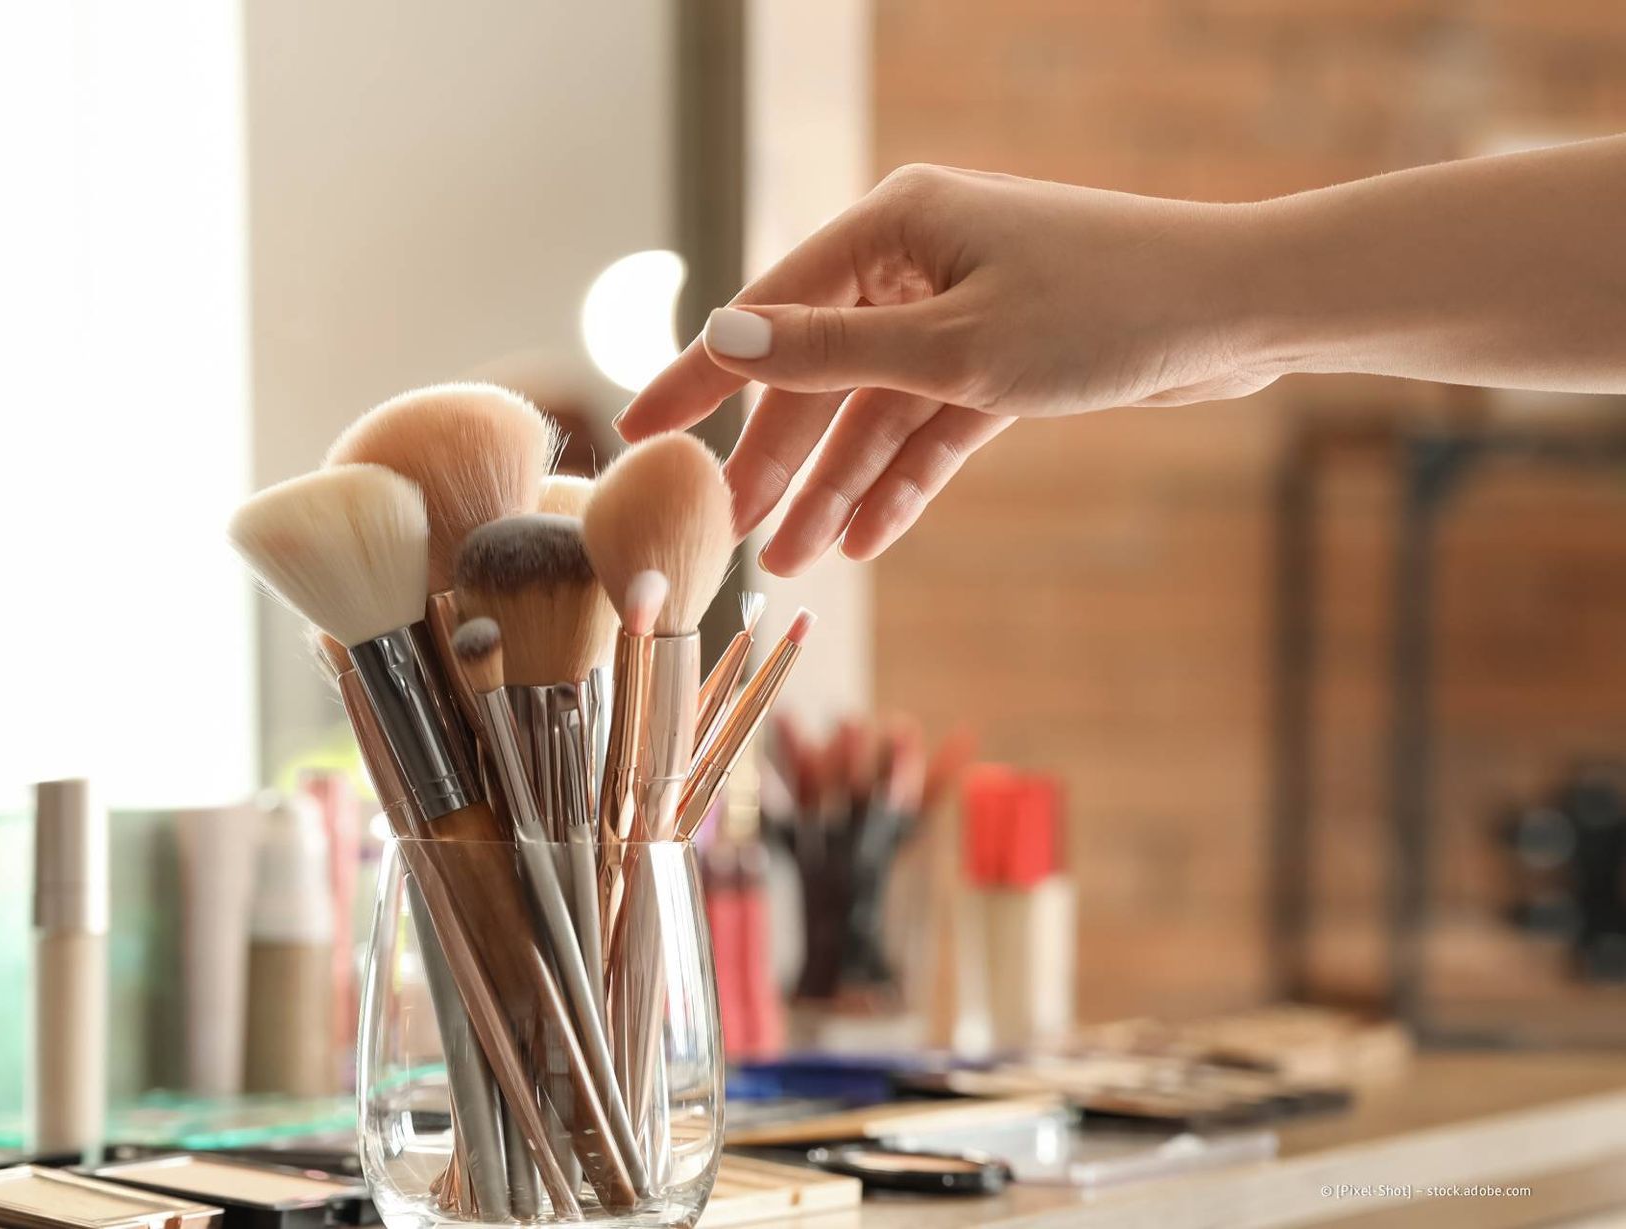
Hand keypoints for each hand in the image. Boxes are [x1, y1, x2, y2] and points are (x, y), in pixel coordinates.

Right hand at [615, 164, 1271, 575]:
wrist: (1240, 310)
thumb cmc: (1103, 309)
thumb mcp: (954, 347)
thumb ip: (832, 355)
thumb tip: (724, 340)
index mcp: (894, 227)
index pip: (769, 310)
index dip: (701, 379)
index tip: (637, 433)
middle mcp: (920, 262)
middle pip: (821, 372)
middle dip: (777, 458)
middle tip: (726, 536)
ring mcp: (963, 312)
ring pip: (877, 410)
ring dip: (837, 485)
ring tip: (793, 563)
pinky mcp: (1006, 358)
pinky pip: (933, 425)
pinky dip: (903, 479)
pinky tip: (865, 538)